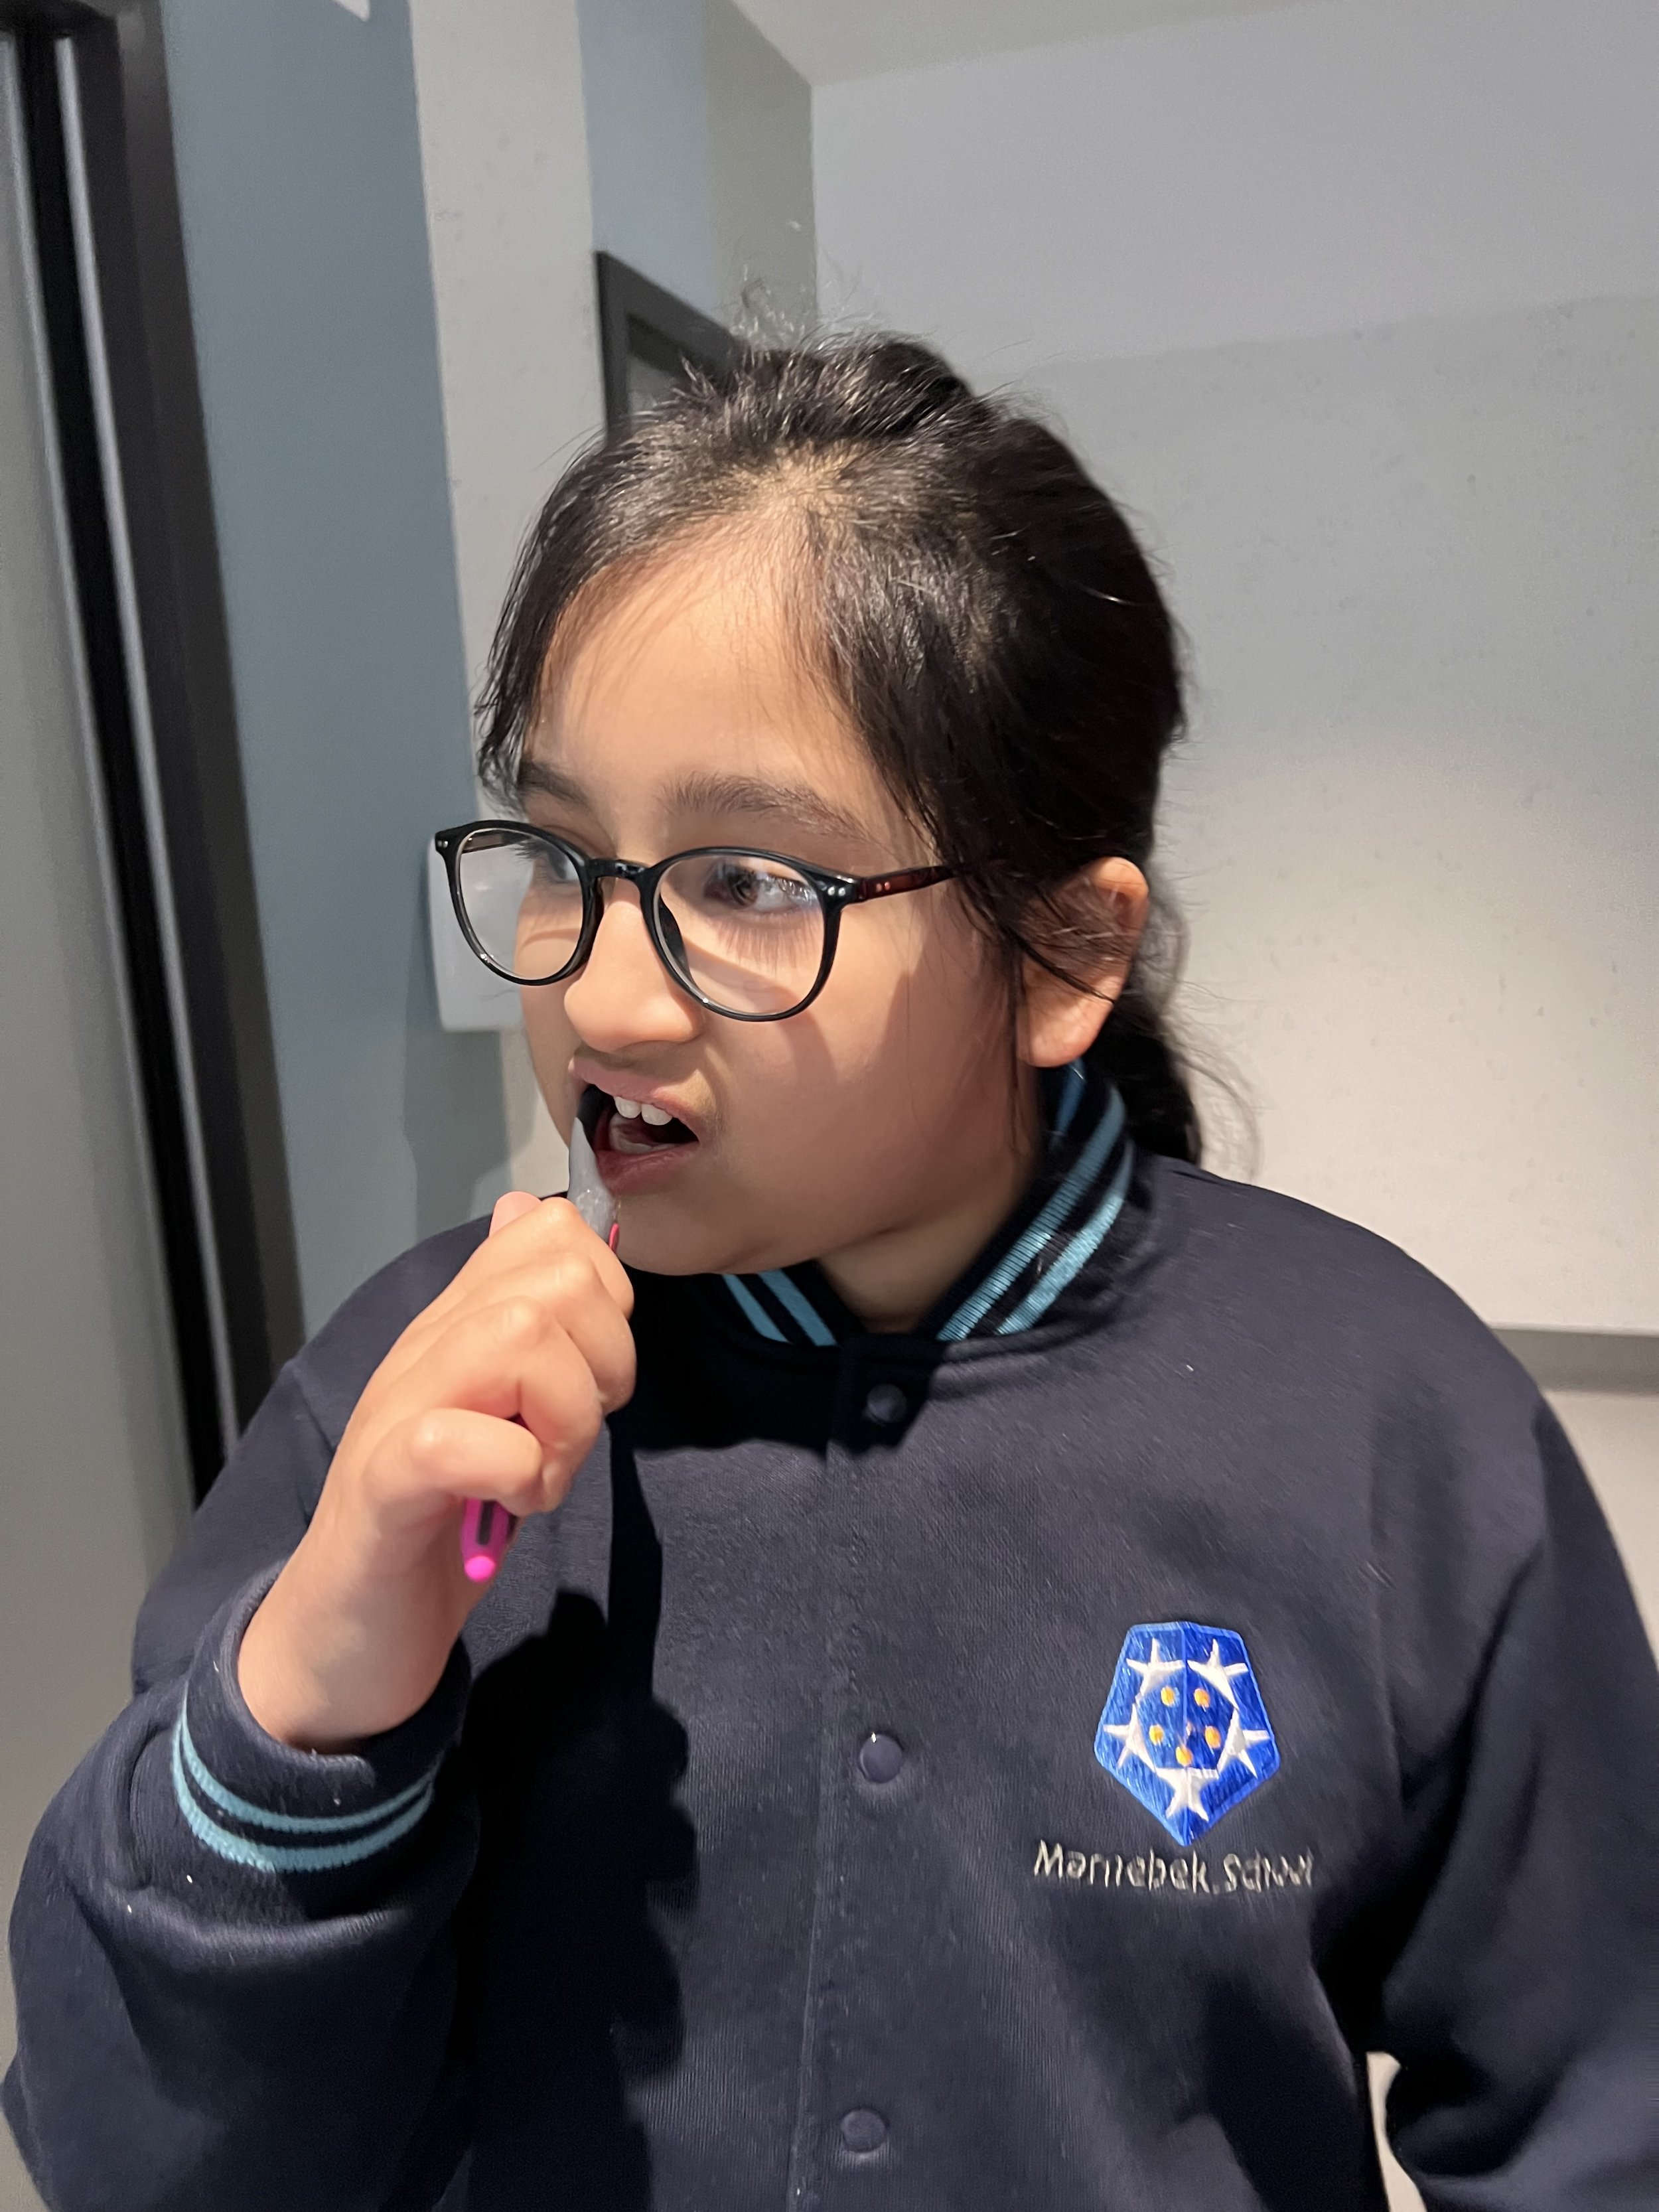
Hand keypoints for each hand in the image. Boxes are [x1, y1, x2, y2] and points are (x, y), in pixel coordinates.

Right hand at [238, 1192, 632, 1749]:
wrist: (344, 1635)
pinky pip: (459, 1437)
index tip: (593, 1372)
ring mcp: (398, 1409)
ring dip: (563, 1421)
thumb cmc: (438, 1523)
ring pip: (517, 1337)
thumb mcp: (507, 1411)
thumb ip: (531, 1326)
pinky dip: (517, 1472)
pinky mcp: (384, 1483)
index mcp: (460, 1327)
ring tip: (543, 1477)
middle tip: (574, 1435)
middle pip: (555, 1279)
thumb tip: (538, 1215)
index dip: (606, 1292)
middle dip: (604, 1360)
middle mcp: (426, 1349)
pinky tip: (513, 1506)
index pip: (552, 1231)